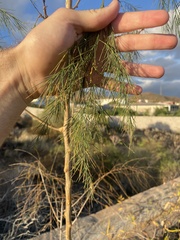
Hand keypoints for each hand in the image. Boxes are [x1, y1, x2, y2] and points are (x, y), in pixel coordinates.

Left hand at [16, 0, 176, 100]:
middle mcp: (98, 46)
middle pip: (130, 44)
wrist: (29, 71)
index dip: (144, 20)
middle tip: (172, 42)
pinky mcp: (90, 80)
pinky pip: (111, 84)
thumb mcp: (66, 22)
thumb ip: (91, 17)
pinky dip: (124, 87)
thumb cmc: (43, 43)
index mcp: (93, 28)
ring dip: (143, 69)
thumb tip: (117, 4)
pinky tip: (139, 90)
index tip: (164, 17)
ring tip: (161, 71)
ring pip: (124, 66)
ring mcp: (95, 64)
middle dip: (151, 42)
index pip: (124, 23)